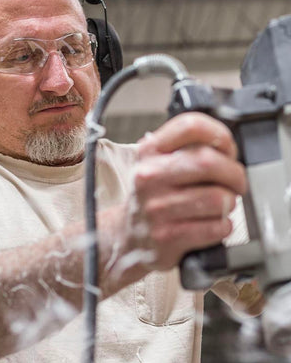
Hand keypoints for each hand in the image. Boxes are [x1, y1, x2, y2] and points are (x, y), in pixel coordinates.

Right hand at [127, 112, 246, 270]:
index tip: (227, 148)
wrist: (127, 235)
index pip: (191, 126)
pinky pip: (216, 227)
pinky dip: (223, 226)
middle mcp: (149, 176)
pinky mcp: (168, 236)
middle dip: (234, 174)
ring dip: (230, 202)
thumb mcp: (157, 163)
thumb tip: (227, 147)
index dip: (219, 134)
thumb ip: (187, 148)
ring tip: (221, 205)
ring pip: (218, 198)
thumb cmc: (152, 196)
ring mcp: (157, 207)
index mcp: (149, 152)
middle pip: (209, 161)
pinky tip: (212, 223)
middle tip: (236, 182)